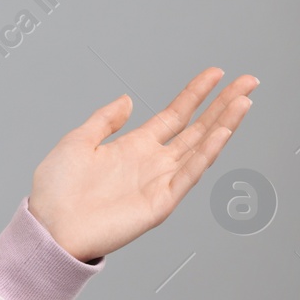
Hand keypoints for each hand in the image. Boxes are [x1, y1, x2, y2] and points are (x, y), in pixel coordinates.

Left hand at [26, 67, 257, 262]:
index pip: (175, 115)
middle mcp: (153, 162)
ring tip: (244, 100)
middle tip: (249, 81)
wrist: (50, 225)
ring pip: (201, 147)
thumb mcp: (78, 141)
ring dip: (224, 123)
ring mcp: (160, 182)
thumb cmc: (57, 189)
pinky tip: (222, 133)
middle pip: (197, 128)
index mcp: (134, 147)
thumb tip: (126, 100)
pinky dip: (206, 154)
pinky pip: (189, 174)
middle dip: (223, 104)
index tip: (216, 73)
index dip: (195, 94)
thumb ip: (105, 120)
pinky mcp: (160, 202)